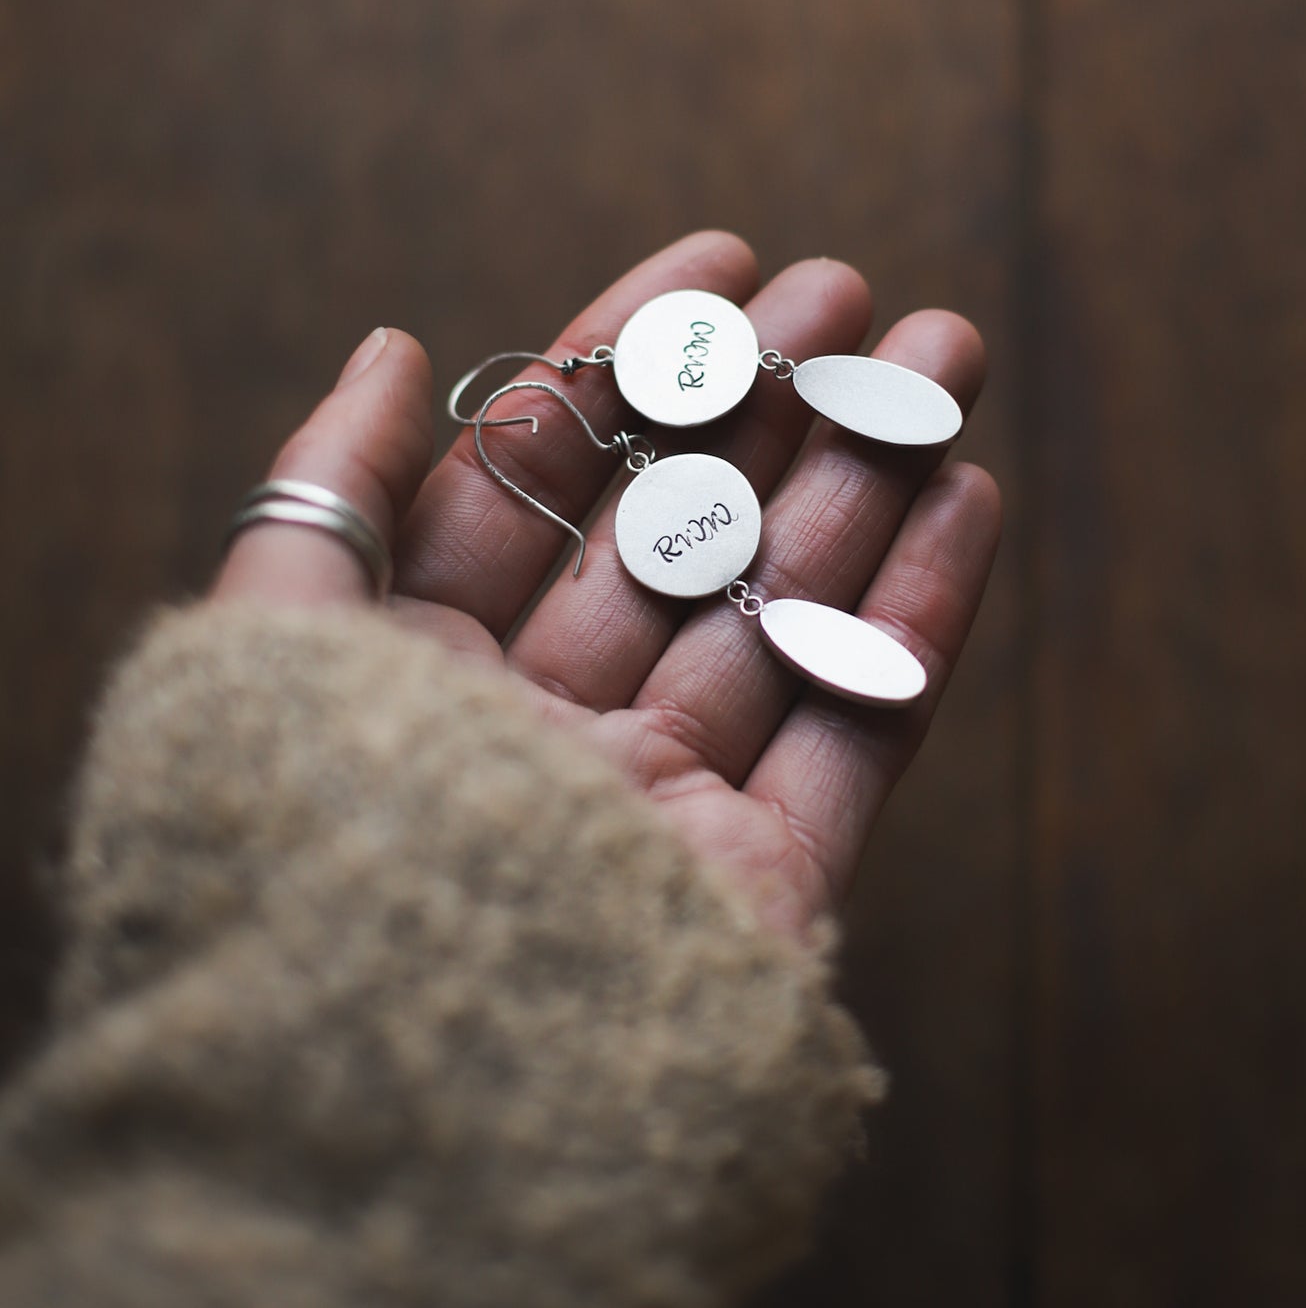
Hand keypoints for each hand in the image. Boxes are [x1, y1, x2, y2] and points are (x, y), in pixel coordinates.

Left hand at [215, 232, 999, 939]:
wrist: (389, 1108)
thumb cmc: (313, 852)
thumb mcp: (275, 633)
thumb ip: (330, 487)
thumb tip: (396, 344)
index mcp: (430, 670)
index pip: (546, 482)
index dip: (635, 362)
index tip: (725, 262)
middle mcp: (552, 734)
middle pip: (684, 535)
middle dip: (773, 405)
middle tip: (856, 294)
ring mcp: (667, 811)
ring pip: (786, 611)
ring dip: (870, 480)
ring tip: (942, 355)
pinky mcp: (767, 889)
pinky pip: (859, 727)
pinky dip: (920, 612)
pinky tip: (965, 496)